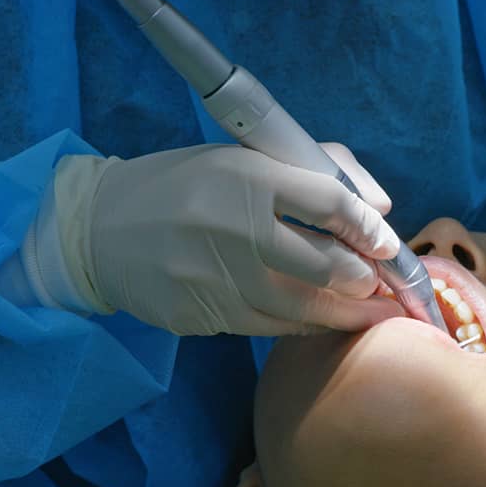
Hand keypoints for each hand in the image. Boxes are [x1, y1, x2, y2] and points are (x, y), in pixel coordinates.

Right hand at [55, 142, 404, 335]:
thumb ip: (315, 170)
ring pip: (302, 307)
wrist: (98, 231)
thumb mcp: (240, 158)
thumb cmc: (183, 186)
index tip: (387, 244)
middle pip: (324, 265)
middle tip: (386, 287)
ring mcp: (216, 279)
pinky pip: (271, 328)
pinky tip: (324, 321)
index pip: (328, 203)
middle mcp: (233, 228)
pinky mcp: (203, 316)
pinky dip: (305, 326)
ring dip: (346, 314)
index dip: (369, 229)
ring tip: (374, 313)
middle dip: (364, 280)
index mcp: (245, 177)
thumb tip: (380, 208)